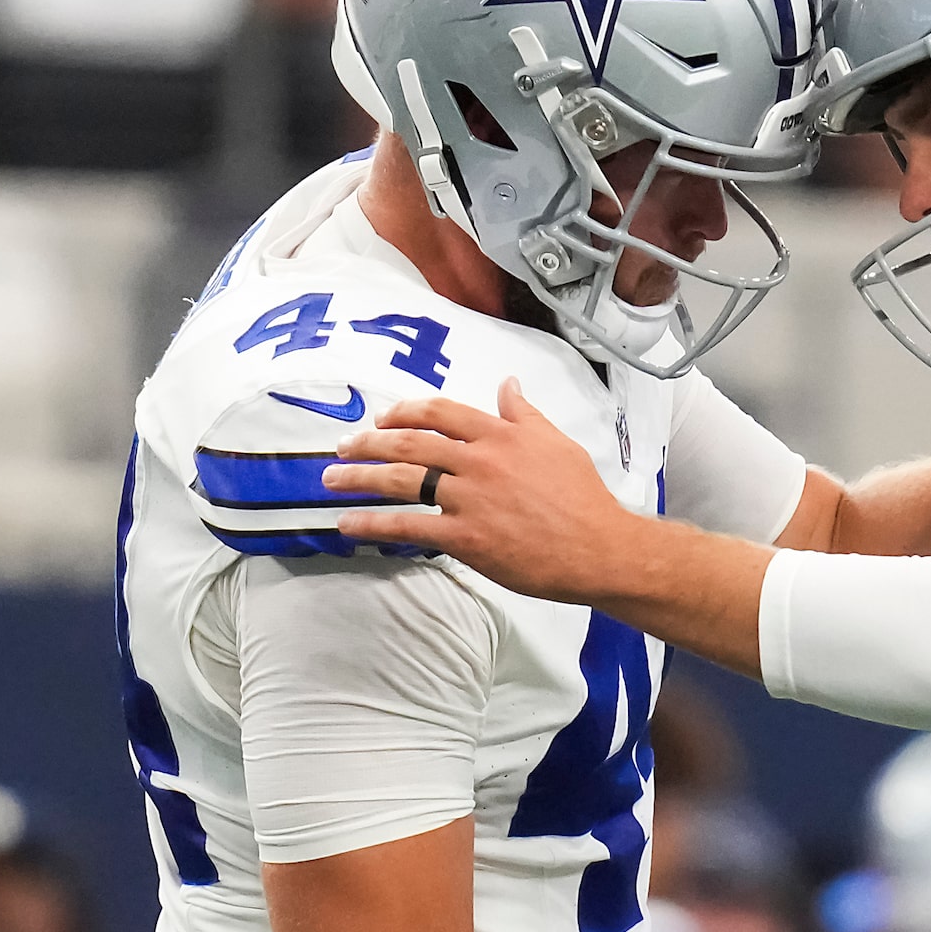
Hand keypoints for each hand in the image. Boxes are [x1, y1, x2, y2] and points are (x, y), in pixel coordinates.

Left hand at [323, 380, 644, 603]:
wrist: (599, 547)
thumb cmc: (583, 498)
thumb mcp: (558, 443)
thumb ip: (524, 415)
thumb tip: (509, 384)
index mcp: (500, 434)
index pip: (440, 412)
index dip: (404, 412)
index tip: (381, 419)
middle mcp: (479, 460)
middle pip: (410, 443)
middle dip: (368, 443)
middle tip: (343, 446)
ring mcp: (469, 498)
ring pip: (402, 480)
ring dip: (359, 477)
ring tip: (331, 478)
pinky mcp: (466, 537)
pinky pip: (408, 526)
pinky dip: (373, 524)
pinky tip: (347, 523)